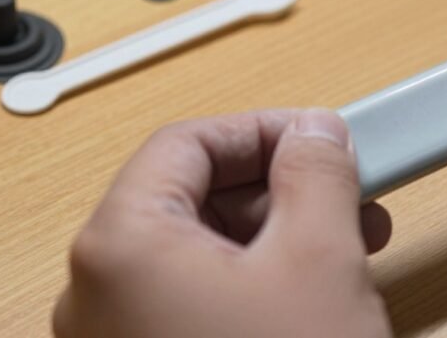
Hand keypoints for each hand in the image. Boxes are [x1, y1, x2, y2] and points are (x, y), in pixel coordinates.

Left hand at [53, 109, 393, 337]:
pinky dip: (255, 280)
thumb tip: (315, 132)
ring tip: (345, 241)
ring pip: (198, 251)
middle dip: (276, 186)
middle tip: (341, 189)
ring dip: (275, 233)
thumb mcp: (318, 260)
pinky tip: (311, 290)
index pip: (186, 142)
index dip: (260, 129)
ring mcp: (119, 337)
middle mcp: (101, 291)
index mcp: (121, 245)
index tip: (319, 138)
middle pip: (189, 195)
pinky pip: (197, 299)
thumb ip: (316, 174)